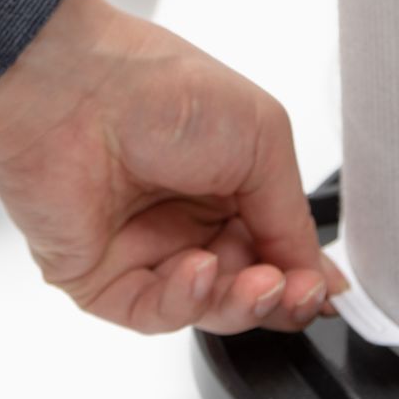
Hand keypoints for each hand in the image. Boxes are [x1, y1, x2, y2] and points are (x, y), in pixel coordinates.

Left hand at [0, 0, 344, 333]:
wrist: (72, 86)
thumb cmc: (158, 87)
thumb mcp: (261, 138)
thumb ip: (290, 216)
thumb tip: (312, 274)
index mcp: (225, 183)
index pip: (273, 250)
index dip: (301, 276)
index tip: (326, 290)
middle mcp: (184, 219)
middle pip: (245, 288)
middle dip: (278, 298)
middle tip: (298, 291)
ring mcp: (142, 250)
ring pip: (205, 309)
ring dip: (239, 303)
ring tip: (258, 281)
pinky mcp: (99, 277)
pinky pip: (152, 312)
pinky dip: (184, 302)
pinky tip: (198, 269)